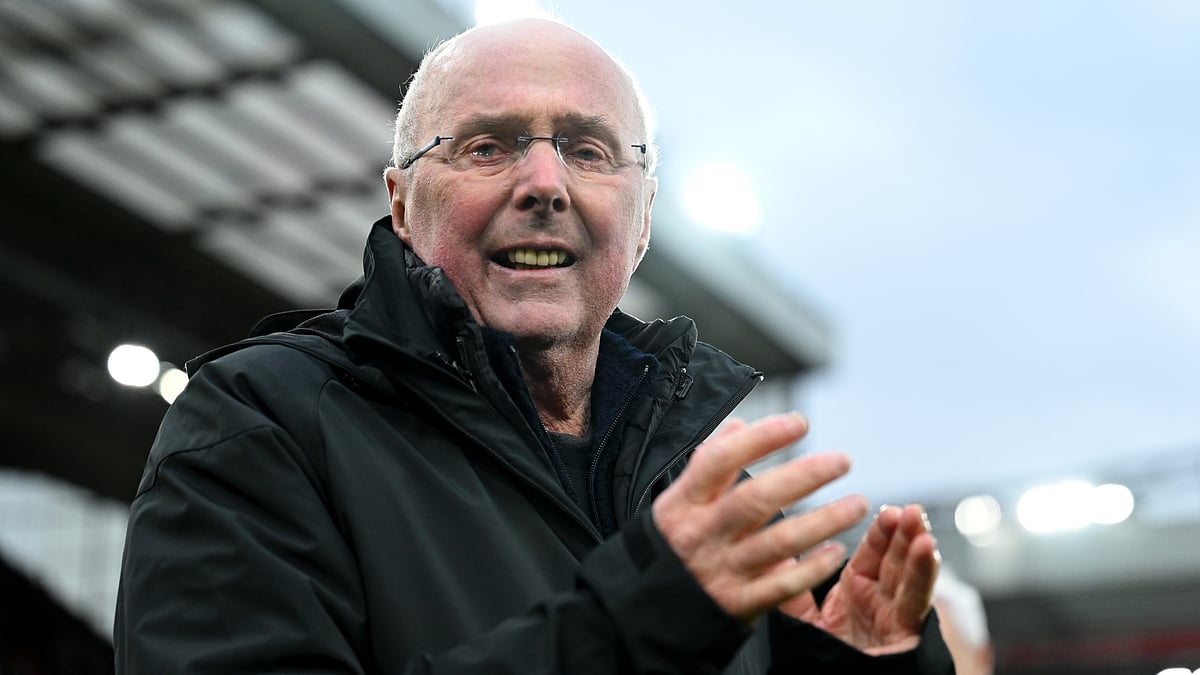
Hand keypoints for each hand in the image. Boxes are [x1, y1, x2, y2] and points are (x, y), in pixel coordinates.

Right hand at [652, 414, 868, 622]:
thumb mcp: (677, 502)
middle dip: (803, 476)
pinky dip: (813, 569)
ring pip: (778, 543)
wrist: (647, 612)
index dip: (761, 438)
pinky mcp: (737, 604)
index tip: (799, 423)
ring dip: (823, 521)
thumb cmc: (671, 546)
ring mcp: (720, 570)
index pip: (720, 461)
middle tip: (841, 461)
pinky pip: (782, 586)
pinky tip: (837, 551)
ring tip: (857, 503)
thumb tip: (738, 426)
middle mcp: (702, 534)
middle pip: (755, 500)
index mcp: (683, 503)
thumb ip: (708, 464)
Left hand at [780, 503, 939, 654]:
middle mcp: (879, 599)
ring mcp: (894, 614)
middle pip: (895, 558)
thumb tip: (770, 553)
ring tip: (920, 520)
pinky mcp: (906, 631)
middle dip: (904, 532)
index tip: (887, 510)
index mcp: (855, 590)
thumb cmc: (821, 658)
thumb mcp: (802, 619)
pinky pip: (917, 601)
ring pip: (910, 574)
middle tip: (909, 510)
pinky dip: (924, 575)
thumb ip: (790, 586)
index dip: (880, 532)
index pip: (870, 553)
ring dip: (918, 546)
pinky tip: (929, 551)